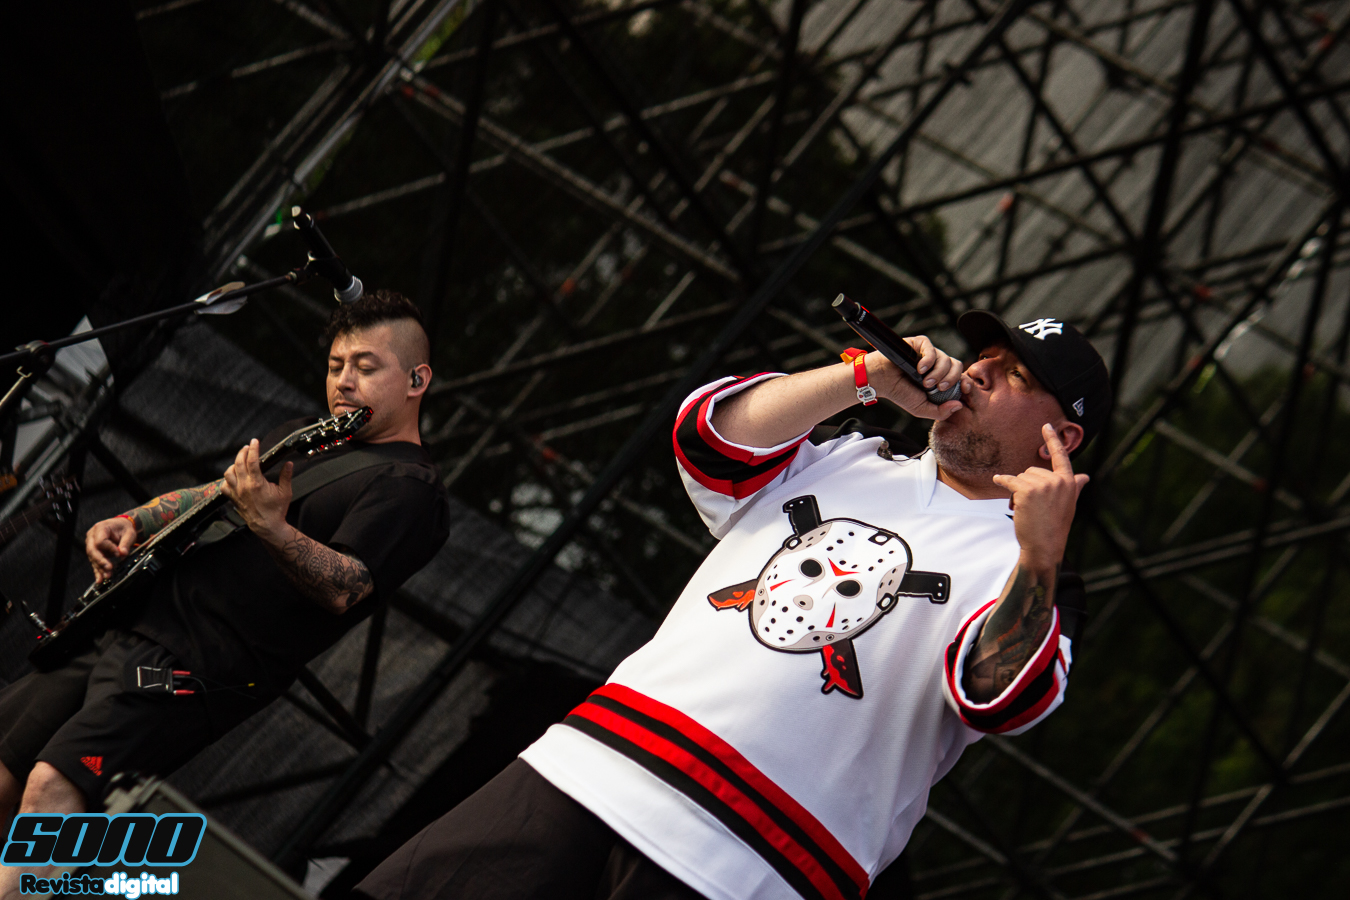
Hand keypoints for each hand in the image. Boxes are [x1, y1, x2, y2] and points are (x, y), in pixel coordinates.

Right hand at [85, 517, 137, 582]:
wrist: (121, 527)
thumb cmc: (124, 528)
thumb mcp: (129, 533)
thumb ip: (126, 543)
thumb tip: (122, 554)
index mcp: (100, 528)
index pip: (100, 541)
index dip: (109, 548)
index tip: (118, 553)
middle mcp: (92, 536)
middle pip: (92, 550)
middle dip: (101, 561)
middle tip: (109, 568)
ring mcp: (91, 544)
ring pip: (93, 558)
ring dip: (100, 568)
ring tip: (106, 576)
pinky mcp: (94, 552)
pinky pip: (95, 562)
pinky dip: (98, 570)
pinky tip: (100, 579)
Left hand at [221, 439, 293, 543]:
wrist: (267, 526)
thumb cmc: (277, 510)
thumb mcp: (286, 492)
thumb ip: (286, 476)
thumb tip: (288, 464)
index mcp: (257, 483)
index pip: (252, 461)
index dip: (253, 449)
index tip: (255, 441)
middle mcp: (244, 487)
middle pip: (238, 463)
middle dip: (242, 452)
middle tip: (248, 447)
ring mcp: (237, 493)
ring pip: (228, 473)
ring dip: (234, 464)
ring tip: (240, 461)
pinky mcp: (233, 499)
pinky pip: (224, 486)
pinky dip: (227, 479)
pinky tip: (233, 477)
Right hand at [866, 335, 964, 420]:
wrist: (880, 381)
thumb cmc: (900, 393)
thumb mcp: (921, 409)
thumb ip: (941, 412)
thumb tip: (959, 405)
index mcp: (941, 378)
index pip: (961, 376)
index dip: (966, 382)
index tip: (964, 389)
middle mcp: (937, 365)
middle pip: (956, 365)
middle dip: (951, 379)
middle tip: (938, 388)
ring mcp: (929, 353)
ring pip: (945, 358)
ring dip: (937, 373)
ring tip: (925, 382)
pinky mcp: (920, 344)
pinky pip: (931, 349)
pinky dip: (928, 360)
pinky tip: (920, 370)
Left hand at [991, 425, 1088, 569]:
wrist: (1045, 545)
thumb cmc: (1055, 526)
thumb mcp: (1070, 504)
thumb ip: (1075, 487)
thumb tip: (1085, 476)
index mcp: (1070, 482)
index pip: (1061, 456)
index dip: (1052, 440)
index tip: (1045, 425)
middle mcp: (1058, 481)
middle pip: (1032, 470)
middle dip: (1027, 485)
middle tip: (1034, 506)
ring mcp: (1043, 485)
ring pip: (1020, 477)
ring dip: (1018, 491)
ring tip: (1027, 509)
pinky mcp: (1027, 490)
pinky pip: (1009, 480)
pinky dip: (1002, 481)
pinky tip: (997, 480)